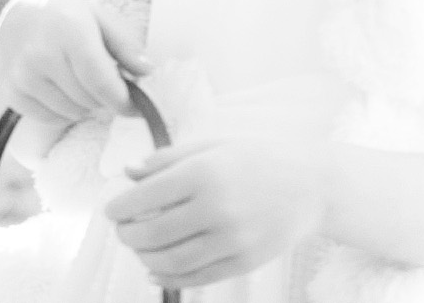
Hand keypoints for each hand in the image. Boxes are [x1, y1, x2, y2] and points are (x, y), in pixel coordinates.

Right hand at [0, 0, 129, 133]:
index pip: (101, 82)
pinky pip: (51, 118)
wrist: (17, 16)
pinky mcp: (11, 94)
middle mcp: (42, 53)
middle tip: (100, 81)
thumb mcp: (98, 17)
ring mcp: (22, 76)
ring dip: (82, 104)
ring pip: (72, 112)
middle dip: (103, 98)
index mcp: (69, 29)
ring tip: (76, 79)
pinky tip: (58, 87)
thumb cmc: (65, 17)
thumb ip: (125, 44)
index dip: (123, 101)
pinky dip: (61, 110)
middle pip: (89, 100)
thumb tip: (147, 71)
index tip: (134, 107)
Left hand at [103, 137, 327, 286]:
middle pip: (155, 233)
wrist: (313, 185)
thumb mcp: (213, 145)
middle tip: (121, 232)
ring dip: (146, 258)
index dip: (121, 207)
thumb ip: (169, 159)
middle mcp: (218, 208)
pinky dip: (171, 280)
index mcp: (205, 172)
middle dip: (129, 235)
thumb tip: (129, 173)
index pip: (147, 196)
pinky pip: (199, 278)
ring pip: (173, 261)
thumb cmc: (259, 157)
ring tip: (138, 249)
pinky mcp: (245, 262)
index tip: (110, 211)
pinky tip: (155, 272)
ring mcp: (233, 239)